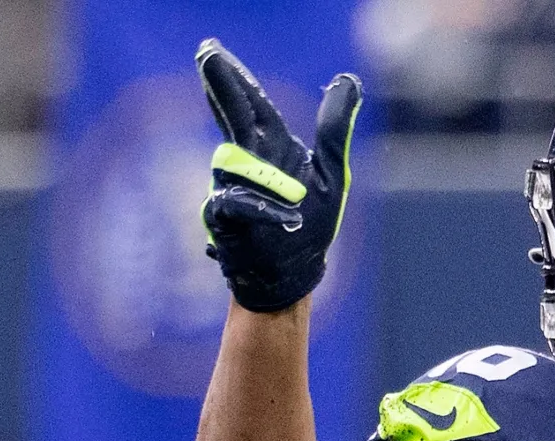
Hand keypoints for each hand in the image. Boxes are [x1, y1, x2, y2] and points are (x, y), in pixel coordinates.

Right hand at [195, 38, 361, 312]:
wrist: (289, 275)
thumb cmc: (308, 223)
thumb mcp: (331, 173)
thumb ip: (334, 129)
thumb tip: (347, 80)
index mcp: (271, 149)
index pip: (252, 107)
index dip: (233, 80)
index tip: (212, 51)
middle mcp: (247, 164)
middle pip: (234, 119)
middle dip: (223, 88)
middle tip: (208, 56)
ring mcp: (233, 189)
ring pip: (235, 161)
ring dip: (251, 156)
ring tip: (252, 146)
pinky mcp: (227, 221)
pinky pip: (239, 206)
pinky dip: (262, 208)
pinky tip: (286, 214)